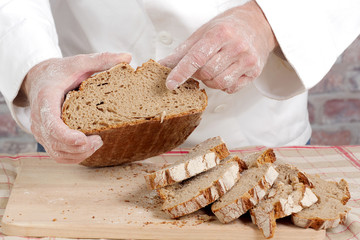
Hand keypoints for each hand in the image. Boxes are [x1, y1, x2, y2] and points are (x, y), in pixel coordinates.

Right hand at [22, 53, 130, 163]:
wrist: (39, 79)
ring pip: (58, 153)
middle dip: (79, 148)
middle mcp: (40, 119)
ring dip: (79, 154)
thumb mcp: (79, 62)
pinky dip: (75, 156)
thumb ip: (101, 60)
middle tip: (99, 140)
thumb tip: (128, 57)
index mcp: (46, 100)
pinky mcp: (48, 138)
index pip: (51, 124)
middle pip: (56, 144)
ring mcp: (42, 131)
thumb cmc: (59, 72)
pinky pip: (59, 155)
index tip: (83, 139)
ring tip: (97, 143)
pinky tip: (89, 147)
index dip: (67, 136)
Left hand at [160, 0, 277, 92]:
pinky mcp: (254, 72)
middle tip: (200, 66)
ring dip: (210, 81)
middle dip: (198, 74)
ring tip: (213, 69)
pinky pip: (231, 88)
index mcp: (220, 34)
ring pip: (218, 83)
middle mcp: (236, 46)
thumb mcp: (203, 33)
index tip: (170, 83)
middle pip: (206, 73)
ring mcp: (247, 60)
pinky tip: (225, 72)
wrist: (258, 24)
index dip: (181, 72)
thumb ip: (183, 51)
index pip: (196, 57)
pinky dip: (223, 85)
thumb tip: (163, 65)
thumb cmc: (228, 28)